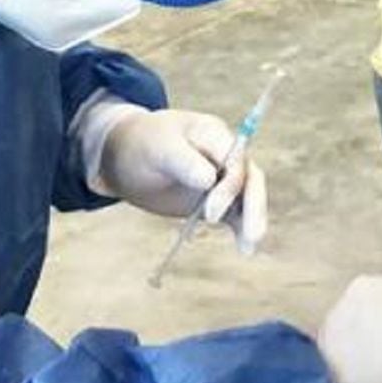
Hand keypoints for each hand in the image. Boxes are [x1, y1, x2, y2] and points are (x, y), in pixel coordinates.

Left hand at [95, 107, 267, 251]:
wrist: (127, 156)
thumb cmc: (144, 143)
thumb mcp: (158, 148)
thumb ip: (183, 162)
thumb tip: (209, 180)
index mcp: (214, 133)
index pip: (234, 161)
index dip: (228, 188)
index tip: (210, 215)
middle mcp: (225, 155)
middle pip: (250, 179)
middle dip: (254, 207)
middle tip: (252, 236)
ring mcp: (223, 177)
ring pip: (247, 198)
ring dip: (253, 221)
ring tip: (248, 249)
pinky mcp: (217, 199)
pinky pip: (236, 213)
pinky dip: (241, 229)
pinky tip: (244, 248)